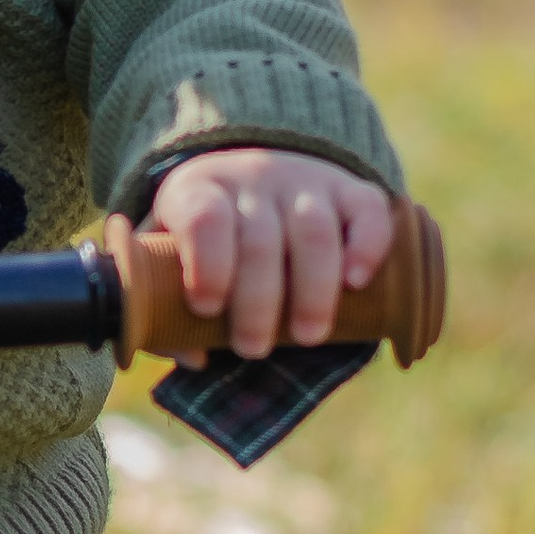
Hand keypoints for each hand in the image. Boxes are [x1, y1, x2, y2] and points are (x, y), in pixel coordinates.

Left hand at [146, 148, 392, 363]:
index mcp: (199, 191)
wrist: (255, 180)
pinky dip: (367, 248)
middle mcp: (254, 178)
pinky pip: (368, 211)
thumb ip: (166, 305)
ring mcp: (306, 181)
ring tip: (306, 337)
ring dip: (312, 291)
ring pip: (314, 232)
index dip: (207, 265)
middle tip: (253, 348)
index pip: (204, 219)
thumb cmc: (207, 239)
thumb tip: (194, 355)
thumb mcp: (171, 257)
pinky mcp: (351, 191)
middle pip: (260, 239)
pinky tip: (355, 284)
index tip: (206, 308)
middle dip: (258, 303)